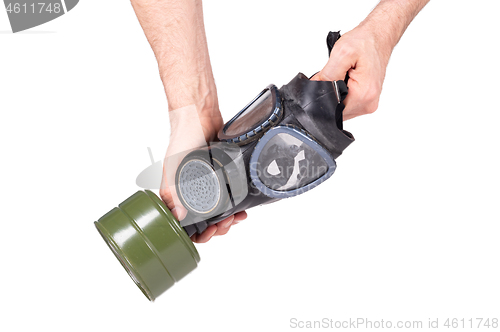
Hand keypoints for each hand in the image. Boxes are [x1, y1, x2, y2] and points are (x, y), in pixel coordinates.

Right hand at [159, 102, 246, 242]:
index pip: (185, 224)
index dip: (197, 234)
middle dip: (216, 227)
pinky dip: (235, 205)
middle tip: (226, 224)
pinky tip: (242, 208)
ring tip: (236, 219)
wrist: (199, 116)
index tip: (210, 232)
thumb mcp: (174, 166)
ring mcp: (206, 185)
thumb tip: (178, 215)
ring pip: (217, 211)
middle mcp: (190, 192)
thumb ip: (173, 191)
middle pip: (203, 221)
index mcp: (176, 194)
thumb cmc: (182, 139)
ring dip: (227, 219)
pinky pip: (228, 197)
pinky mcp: (220, 177)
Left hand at [312, 26, 391, 119]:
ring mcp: (368, 103)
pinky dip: (342, 92)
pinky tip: (346, 79)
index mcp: (364, 95)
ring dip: (336, 93)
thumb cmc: (365, 42)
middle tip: (337, 73)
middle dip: (331, 94)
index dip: (324, 96)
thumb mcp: (342, 53)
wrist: (379, 36)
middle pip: (337, 110)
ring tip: (344, 74)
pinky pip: (347, 102)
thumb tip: (315, 88)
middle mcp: (368, 103)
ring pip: (341, 106)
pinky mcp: (366, 99)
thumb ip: (327, 74)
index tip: (327, 80)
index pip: (333, 109)